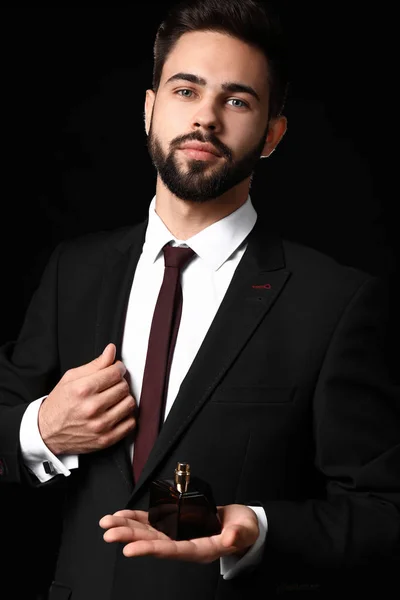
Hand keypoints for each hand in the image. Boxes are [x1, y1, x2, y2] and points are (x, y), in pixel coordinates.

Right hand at [38, 343, 135, 454]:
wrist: (47, 432)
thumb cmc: (59, 404)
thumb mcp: (71, 378)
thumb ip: (95, 364)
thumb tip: (111, 350)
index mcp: (83, 390)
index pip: (115, 373)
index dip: (119, 368)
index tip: (116, 369)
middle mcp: (92, 408)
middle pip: (124, 387)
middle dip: (120, 382)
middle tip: (112, 384)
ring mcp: (100, 425)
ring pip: (129, 403)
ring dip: (124, 398)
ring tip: (114, 398)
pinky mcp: (105, 439)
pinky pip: (130, 423)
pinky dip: (126, 416)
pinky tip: (116, 412)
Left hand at [99, 504, 258, 561]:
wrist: (243, 525)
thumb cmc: (244, 529)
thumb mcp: (245, 531)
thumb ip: (238, 535)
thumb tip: (231, 538)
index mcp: (200, 549)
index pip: (172, 550)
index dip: (151, 549)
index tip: (130, 549)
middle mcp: (184, 544)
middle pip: (153, 541)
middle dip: (130, 537)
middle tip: (109, 533)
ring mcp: (178, 533)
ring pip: (148, 531)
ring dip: (127, 527)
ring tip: (107, 524)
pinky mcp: (175, 523)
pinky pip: (152, 521)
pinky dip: (136, 518)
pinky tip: (121, 516)